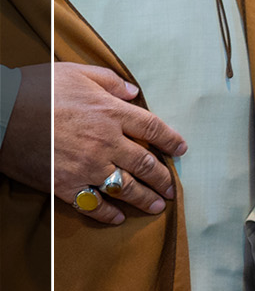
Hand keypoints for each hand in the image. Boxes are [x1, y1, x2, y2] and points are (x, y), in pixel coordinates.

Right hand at [0, 64, 184, 224]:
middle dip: (163, 178)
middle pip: (145, 163)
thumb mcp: (79, 73)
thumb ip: (111, 82)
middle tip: (172, 189)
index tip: (182, 149)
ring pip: (125, 187)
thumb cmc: (37, 89)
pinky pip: (92, 203)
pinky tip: (119, 217)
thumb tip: (134, 93)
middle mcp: (106, 142)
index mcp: (112, 113)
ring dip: (144, 198)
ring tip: (156, 206)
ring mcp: (86, 166)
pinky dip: (108, 213)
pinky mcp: (63, 184)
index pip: (153, 129)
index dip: (171, 140)